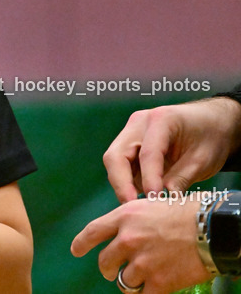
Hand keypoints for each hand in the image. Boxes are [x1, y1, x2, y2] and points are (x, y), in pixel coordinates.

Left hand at [70, 194, 211, 293]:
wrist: (212, 229)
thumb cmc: (187, 213)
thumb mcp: (150, 206)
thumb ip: (132, 221)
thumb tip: (123, 233)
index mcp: (124, 217)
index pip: (93, 232)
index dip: (81, 243)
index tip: (76, 250)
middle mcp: (127, 239)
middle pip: (105, 262)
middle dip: (109, 268)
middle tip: (116, 271)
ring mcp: (142, 262)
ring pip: (124, 281)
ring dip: (132, 282)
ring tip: (143, 278)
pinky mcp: (158, 281)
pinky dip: (146, 293)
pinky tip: (153, 289)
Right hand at [103, 98, 240, 202]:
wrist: (211, 123)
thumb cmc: (210, 138)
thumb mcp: (203, 160)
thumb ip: (180, 179)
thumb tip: (161, 203)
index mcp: (162, 120)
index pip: (148, 153)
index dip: (149, 179)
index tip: (153, 200)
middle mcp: (139, 122)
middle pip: (117, 155)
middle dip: (121, 183)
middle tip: (132, 207)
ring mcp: (131, 131)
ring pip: (114, 161)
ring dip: (122, 184)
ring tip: (136, 206)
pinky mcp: (130, 142)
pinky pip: (122, 164)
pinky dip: (127, 181)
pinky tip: (139, 197)